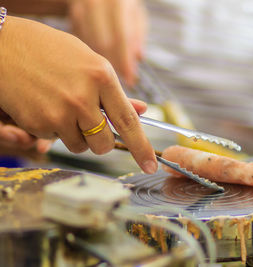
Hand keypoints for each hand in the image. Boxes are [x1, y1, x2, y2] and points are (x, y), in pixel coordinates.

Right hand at [0, 16, 156, 173]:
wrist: (5, 44)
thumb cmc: (51, 51)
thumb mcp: (90, 64)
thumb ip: (115, 93)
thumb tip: (141, 111)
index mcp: (102, 77)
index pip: (128, 122)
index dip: (142, 148)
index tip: (151, 164)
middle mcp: (83, 98)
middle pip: (103, 144)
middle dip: (99, 141)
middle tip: (88, 123)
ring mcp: (59, 112)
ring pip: (79, 146)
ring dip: (74, 135)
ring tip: (62, 107)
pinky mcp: (38, 122)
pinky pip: (54, 139)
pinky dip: (51, 129)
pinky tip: (44, 105)